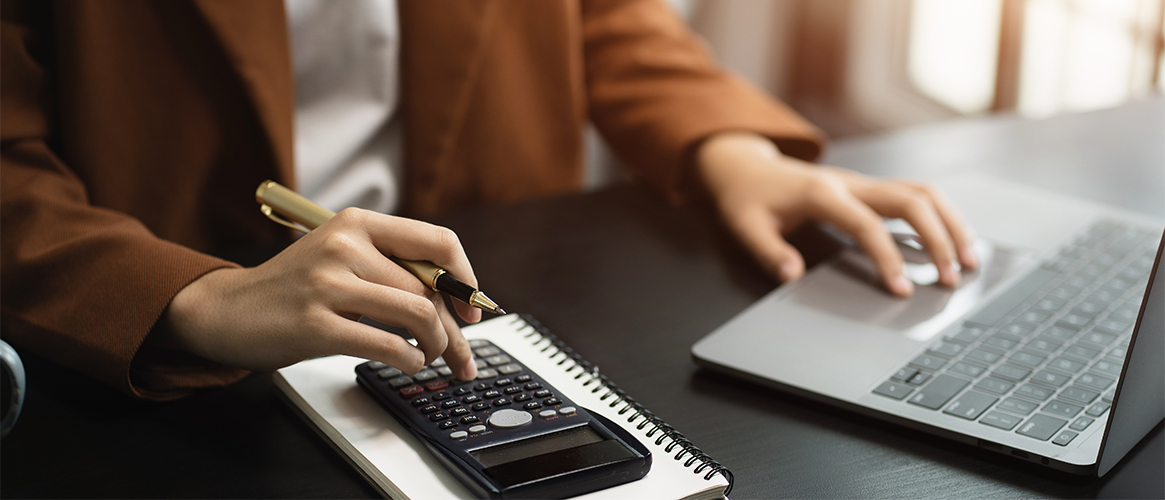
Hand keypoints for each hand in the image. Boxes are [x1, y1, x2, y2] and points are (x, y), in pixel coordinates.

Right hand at [156, 208, 480, 377]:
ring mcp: (329, 284)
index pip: (438, 242)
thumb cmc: (294, 289)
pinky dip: (409, 361)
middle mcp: (345, 246)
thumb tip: (455, 300)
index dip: (466, 279)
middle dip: (453, 329)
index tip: (471, 310)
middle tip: (461, 356)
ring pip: (416, 313)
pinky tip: (407, 363)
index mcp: (358, 223)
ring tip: (430, 358)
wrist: (226, 310)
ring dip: (436, 345)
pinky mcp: (317, 324)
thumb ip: (391, 266)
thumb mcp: (341, 257)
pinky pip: (387, 345)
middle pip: (430, 287)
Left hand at [695, 132, 977, 296]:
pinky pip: (916, 195)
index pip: (866, 224)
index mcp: (822, 193)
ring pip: (922, 192)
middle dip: (937, 238)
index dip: (887, 257)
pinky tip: (955, 241)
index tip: (902, 289)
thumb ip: (768, 251)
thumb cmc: (748, 199)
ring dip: (950, 223)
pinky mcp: (870, 188)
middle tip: (952, 278)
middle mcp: (851, 183)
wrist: (746, 167)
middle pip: (910, 200)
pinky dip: (941, 216)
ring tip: (969, 260)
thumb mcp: (745, 226)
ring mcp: (864, 183)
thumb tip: (791, 275)